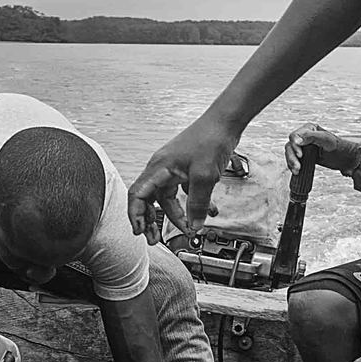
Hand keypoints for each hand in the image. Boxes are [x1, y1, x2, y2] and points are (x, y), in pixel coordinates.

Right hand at [127, 112, 242, 235]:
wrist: (225, 122)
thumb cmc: (210, 139)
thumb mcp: (204, 176)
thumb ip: (198, 203)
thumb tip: (194, 225)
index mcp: (158, 168)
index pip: (137, 195)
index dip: (135, 215)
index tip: (140, 231)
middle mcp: (162, 169)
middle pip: (149, 200)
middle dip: (152, 220)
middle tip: (155, 238)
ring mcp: (174, 168)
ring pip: (168, 198)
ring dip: (176, 214)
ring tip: (188, 228)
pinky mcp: (186, 169)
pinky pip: (183, 191)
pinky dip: (192, 204)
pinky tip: (207, 211)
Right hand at [284, 122, 360, 175]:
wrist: (347, 160)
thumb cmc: (340, 148)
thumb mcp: (327, 140)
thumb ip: (311, 137)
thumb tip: (296, 140)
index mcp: (310, 129)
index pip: (295, 135)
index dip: (295, 145)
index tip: (299, 154)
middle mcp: (305, 136)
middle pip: (290, 145)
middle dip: (292, 156)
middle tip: (298, 166)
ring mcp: (304, 147)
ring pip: (290, 153)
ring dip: (291, 162)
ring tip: (297, 170)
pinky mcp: (304, 156)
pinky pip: (293, 160)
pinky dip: (293, 165)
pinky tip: (296, 171)